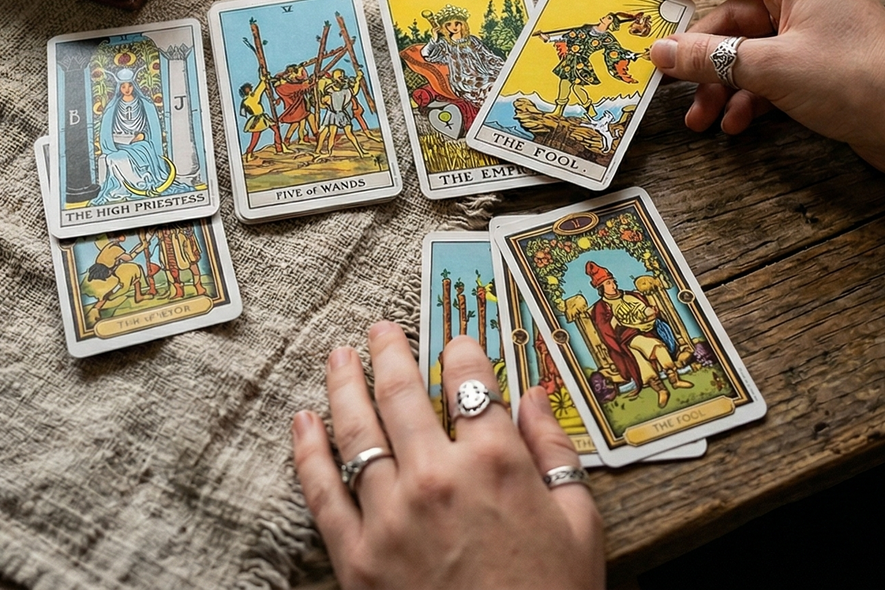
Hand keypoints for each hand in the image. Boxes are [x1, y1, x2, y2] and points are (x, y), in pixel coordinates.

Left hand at [290, 323, 603, 589]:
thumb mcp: (580, 522)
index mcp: (499, 463)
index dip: (462, 349)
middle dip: (390, 352)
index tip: (456, 336)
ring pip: (357, 431)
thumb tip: (536, 398)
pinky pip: (322, 490)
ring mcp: (390, 515)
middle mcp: (438, 476)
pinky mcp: (355, 556)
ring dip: (345, 384)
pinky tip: (304, 421)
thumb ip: (555, 452)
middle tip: (380, 329)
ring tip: (340, 356)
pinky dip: (308, 450)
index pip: (472, 382)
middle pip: (403, 394)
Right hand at [643, 0, 884, 204]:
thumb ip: (712, 57)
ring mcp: (823, 28)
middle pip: (738, 15)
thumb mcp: (771, 67)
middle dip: (703, 55)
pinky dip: (755, 94)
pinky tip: (737, 124)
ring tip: (701, 121)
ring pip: (756, 48)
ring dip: (725, 83)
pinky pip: (778, 69)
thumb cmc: (854, 80)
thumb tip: (663, 51)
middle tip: (670, 84)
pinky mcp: (830, 62)